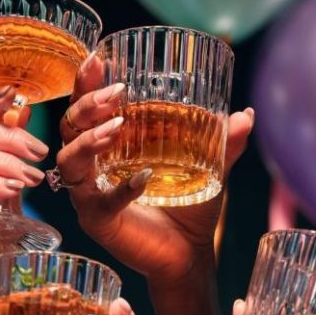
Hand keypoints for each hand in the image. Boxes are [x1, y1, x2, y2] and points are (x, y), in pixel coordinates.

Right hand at [54, 54, 254, 287]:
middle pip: (68, 127)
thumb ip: (225, 143)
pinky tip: (143, 179)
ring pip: (69, 160)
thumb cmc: (190, 211)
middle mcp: (91, 168)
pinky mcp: (97, 222)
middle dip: (86, 105)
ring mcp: (90, 195)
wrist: (188, 255)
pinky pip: (98, 201)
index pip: (85, 109)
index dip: (85, 83)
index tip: (98, 59)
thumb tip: (247, 115)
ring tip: (116, 127)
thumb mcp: (210, 169)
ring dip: (89, 140)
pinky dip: (120, 189)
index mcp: (108, 147)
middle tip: (117, 93)